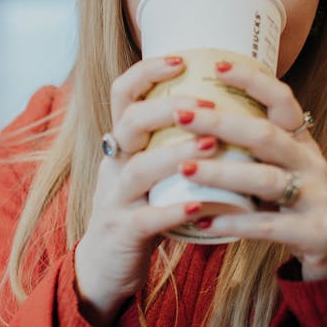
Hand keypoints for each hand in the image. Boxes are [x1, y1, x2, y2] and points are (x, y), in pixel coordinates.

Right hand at [74, 56, 218, 326]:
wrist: (104, 267)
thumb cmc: (140, 208)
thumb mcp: (148, 169)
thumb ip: (170, 141)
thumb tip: (222, 105)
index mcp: (123, 143)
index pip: (123, 94)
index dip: (147, 72)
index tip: (180, 59)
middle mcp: (114, 164)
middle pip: (130, 123)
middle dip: (166, 108)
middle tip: (206, 104)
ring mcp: (115, 198)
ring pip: (138, 168)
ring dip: (175, 153)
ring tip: (212, 145)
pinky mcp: (123, 232)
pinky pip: (147, 218)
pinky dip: (174, 209)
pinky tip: (202, 203)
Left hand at [172, 60, 326, 280]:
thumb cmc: (297, 204)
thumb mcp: (283, 169)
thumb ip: (253, 149)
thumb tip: (199, 119)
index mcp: (301, 142)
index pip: (282, 100)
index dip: (253, 80)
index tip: (217, 66)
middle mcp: (311, 163)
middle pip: (265, 135)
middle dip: (221, 123)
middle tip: (181, 115)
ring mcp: (316, 196)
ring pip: (264, 179)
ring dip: (221, 173)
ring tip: (184, 169)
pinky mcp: (315, 231)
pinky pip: (267, 226)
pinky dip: (233, 222)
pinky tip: (203, 220)